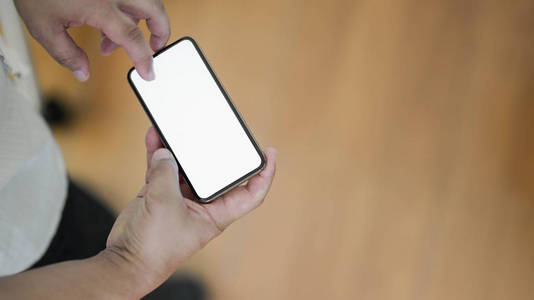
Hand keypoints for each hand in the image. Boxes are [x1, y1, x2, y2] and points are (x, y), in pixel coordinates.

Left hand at [14, 0, 169, 80]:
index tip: (147, 72)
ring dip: (143, 19)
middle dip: (161, 31)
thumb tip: (82, 72)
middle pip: (155, 10)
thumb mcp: (43, 27)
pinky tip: (112, 17)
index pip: (133, 38)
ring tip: (119, 38)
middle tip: (155, 47)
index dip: (144, 59)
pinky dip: (130, 6)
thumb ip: (66, 54)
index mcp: (99, 6)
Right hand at [105, 127, 276, 294]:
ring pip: (186, 166)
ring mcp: (180, 198)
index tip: (269, 153)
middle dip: (216, 150)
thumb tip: (165, 152)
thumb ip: (166, 174)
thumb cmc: (155, 247)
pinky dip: (158, 152)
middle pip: (216, 172)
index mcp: (216, 213)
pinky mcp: (159, 194)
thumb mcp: (165, 204)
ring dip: (181, 148)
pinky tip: (154, 136)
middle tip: (216, 128)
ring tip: (178, 127)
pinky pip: (162, 167)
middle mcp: (202, 204)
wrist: (127, 260)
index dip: (264, 174)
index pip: (251, 193)